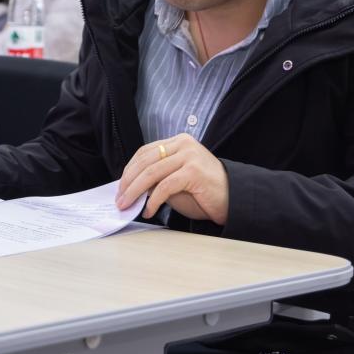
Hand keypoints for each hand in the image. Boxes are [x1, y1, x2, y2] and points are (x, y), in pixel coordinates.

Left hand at [115, 133, 229, 225]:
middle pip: (145, 161)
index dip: (130, 169)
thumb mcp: (176, 181)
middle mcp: (183, 144)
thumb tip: (132, 187)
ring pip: (151, 172)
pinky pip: (165, 186)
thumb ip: (157, 178)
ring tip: (128, 205)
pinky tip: (149, 211)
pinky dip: (154, 200)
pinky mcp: (194, 171)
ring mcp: (189, 156)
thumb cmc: (204, 192)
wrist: (234, 200)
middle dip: (128, 182)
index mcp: (178, 142)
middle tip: (119, 199)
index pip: (145, 152)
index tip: (121, 186)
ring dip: (135, 191)